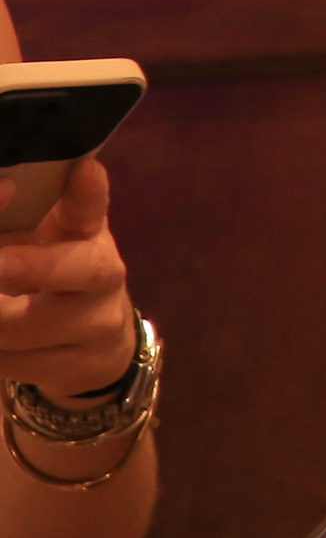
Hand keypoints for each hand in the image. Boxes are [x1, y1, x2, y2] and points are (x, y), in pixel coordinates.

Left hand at [0, 160, 137, 400]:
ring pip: (25, 327)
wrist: (95, 344)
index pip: (93, 207)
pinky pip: (9, 362)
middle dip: (30, 267)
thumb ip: (18, 218)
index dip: (88, 191)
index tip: (83, 170)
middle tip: (0, 263)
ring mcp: (94, 325)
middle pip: (80, 270)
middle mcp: (103, 276)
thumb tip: (1, 192)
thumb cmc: (53, 274)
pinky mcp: (73, 367)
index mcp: (90, 234)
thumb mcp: (45, 240)